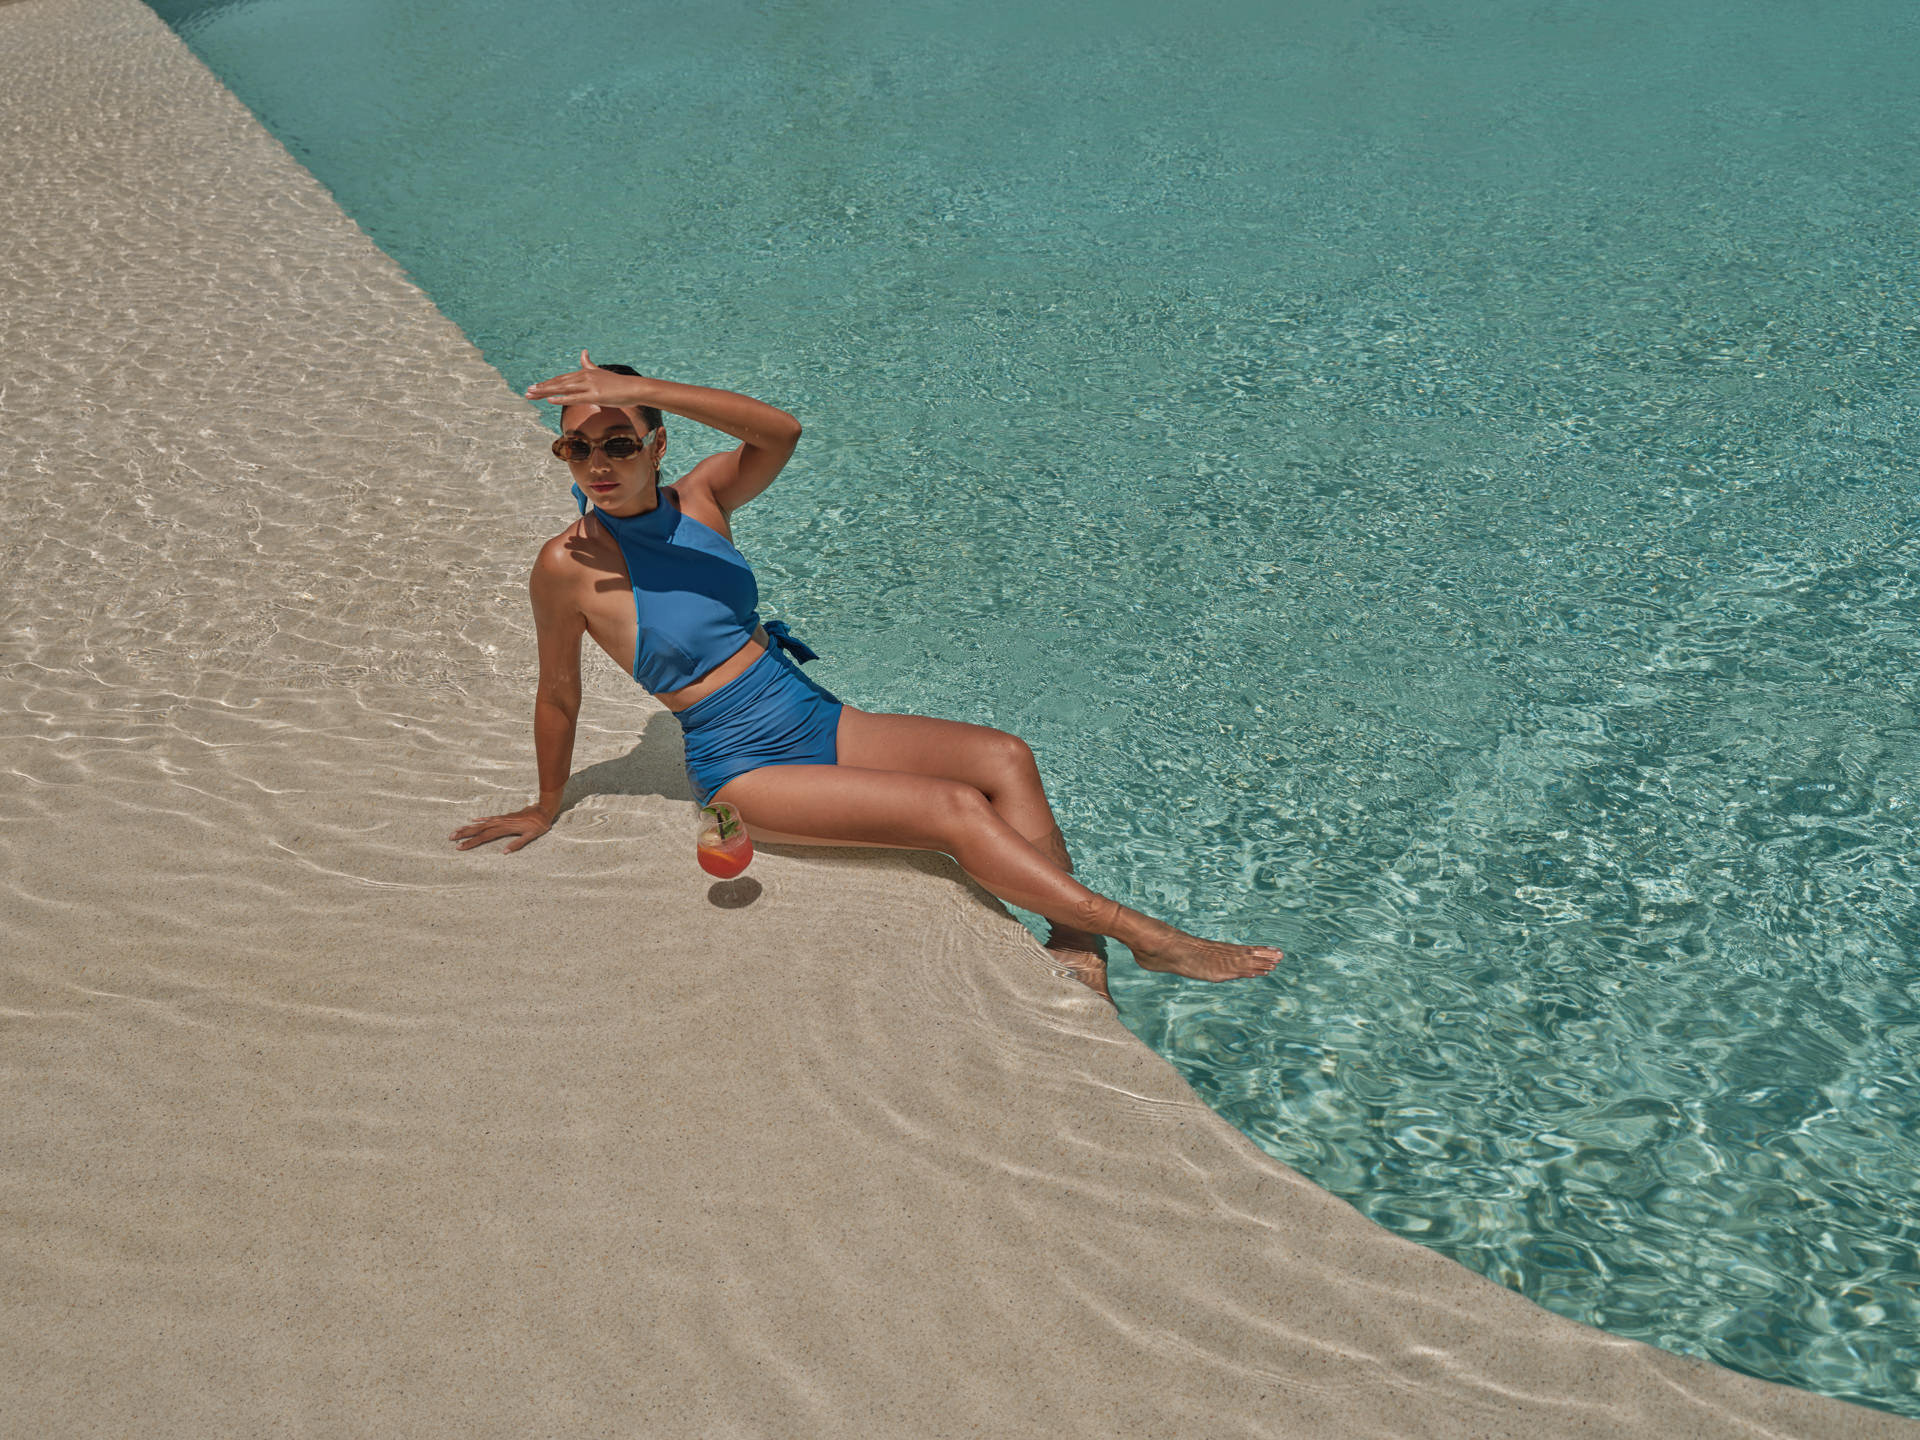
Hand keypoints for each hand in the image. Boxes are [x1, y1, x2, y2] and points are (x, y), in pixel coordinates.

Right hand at [450, 804, 553, 852]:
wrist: (543, 810)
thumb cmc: (538, 825)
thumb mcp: (531, 836)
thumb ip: (517, 844)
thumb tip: (504, 852)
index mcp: (505, 829)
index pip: (484, 837)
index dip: (471, 843)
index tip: (459, 847)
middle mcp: (500, 823)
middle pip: (478, 830)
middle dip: (464, 834)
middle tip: (450, 838)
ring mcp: (501, 819)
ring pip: (481, 824)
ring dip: (468, 827)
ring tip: (456, 831)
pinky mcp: (504, 817)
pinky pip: (488, 819)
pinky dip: (480, 820)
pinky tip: (472, 821)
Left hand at [525, 350, 648, 410]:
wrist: (634, 388)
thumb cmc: (618, 384)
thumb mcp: (601, 371)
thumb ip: (589, 363)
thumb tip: (583, 351)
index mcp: (584, 373)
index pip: (562, 379)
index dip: (547, 383)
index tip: (534, 387)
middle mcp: (584, 377)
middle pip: (559, 383)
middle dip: (542, 387)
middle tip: (527, 391)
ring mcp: (590, 386)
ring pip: (563, 389)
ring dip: (546, 391)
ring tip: (532, 394)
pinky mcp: (596, 395)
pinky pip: (575, 397)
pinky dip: (561, 398)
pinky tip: (550, 400)